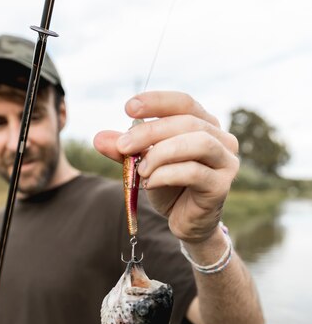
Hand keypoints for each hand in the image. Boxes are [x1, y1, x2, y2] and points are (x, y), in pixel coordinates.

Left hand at [94, 91, 238, 243]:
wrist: (186, 222)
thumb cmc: (169, 187)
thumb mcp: (143, 163)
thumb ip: (125, 150)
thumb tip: (98, 138)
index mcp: (204, 125)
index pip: (184, 103)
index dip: (157, 101)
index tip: (128, 108)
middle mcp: (222, 139)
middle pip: (187, 122)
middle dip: (150, 132)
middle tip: (123, 146)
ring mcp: (225, 162)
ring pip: (197, 143)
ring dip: (161, 153)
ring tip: (140, 170)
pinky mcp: (221, 185)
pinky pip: (194, 172)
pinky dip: (166, 174)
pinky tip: (150, 183)